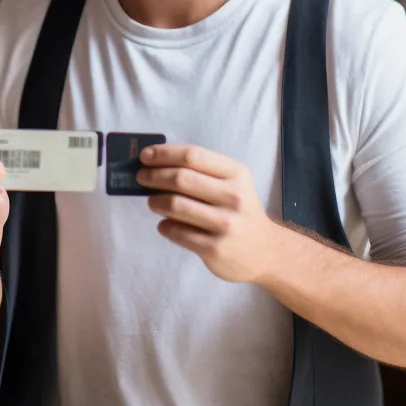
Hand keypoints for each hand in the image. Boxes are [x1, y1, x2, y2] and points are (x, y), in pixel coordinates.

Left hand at [136, 144, 276, 283]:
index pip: (193, 155)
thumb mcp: (232, 183)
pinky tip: (164, 224)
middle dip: (154, 176)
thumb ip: (202, 172)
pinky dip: (164, 226)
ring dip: (155, 201)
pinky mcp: (215, 249)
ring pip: (176, 205)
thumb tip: (157, 163)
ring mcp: (225, 223)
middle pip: (181, 178)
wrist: (264, 251)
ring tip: (152, 202)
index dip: (164, 154)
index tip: (145, 156)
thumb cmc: (240, 209)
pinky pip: (178, 233)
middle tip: (141, 178)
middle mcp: (233, 196)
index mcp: (236, 173)